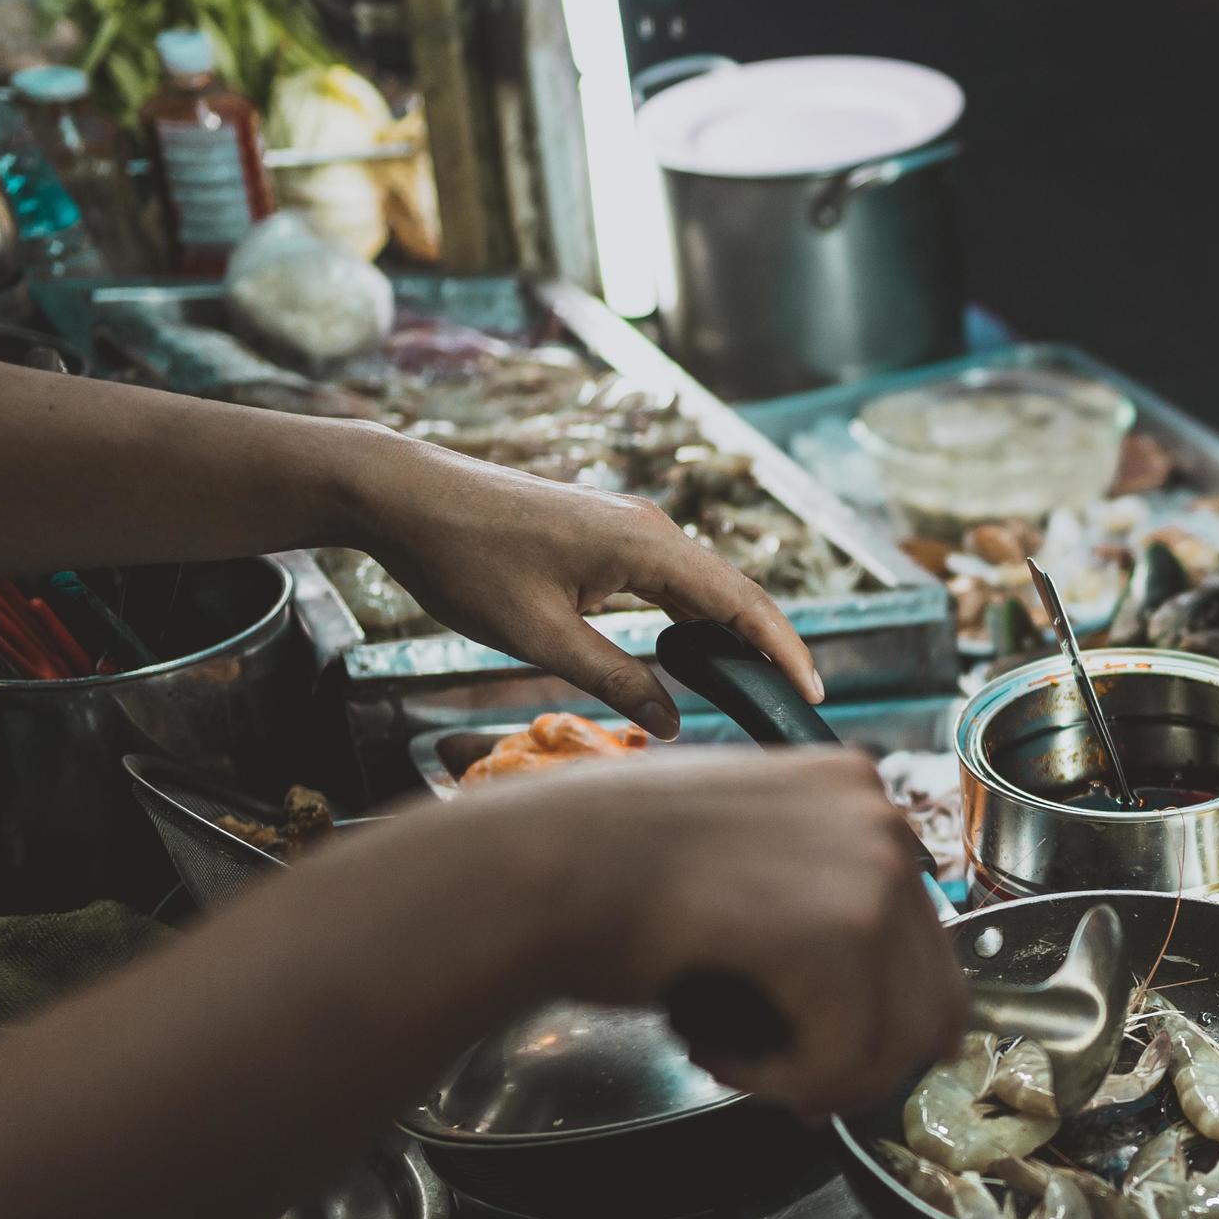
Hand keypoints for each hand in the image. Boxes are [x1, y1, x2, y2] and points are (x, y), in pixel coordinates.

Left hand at [342, 425, 825, 736]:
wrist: (406, 495)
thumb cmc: (465, 560)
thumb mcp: (537, 636)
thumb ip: (612, 680)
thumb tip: (671, 722)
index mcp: (645, 547)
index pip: (740, 603)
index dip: (782, 649)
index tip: (812, 690)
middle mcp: (650, 529)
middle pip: (734, 593)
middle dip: (770, 646)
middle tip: (795, 699)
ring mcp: (629, 527)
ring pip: (704, 585)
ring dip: (733, 634)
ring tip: (756, 685)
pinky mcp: (607, 534)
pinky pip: (672, 579)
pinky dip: (696, 617)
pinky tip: (695, 652)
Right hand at [470, 748, 965, 1115]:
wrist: (528, 871)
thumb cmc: (598, 867)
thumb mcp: (732, 850)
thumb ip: (806, 890)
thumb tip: (858, 982)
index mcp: (855, 788)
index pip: (922, 937)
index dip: (868, 1012)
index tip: (803, 1036)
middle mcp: (880, 818)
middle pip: (932, 998)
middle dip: (855, 1055)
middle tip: (779, 1073)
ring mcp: (869, 873)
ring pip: (900, 1042)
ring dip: (818, 1074)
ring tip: (734, 1055)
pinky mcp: (839, 936)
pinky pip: (844, 1061)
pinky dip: (781, 1083)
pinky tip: (715, 1047)